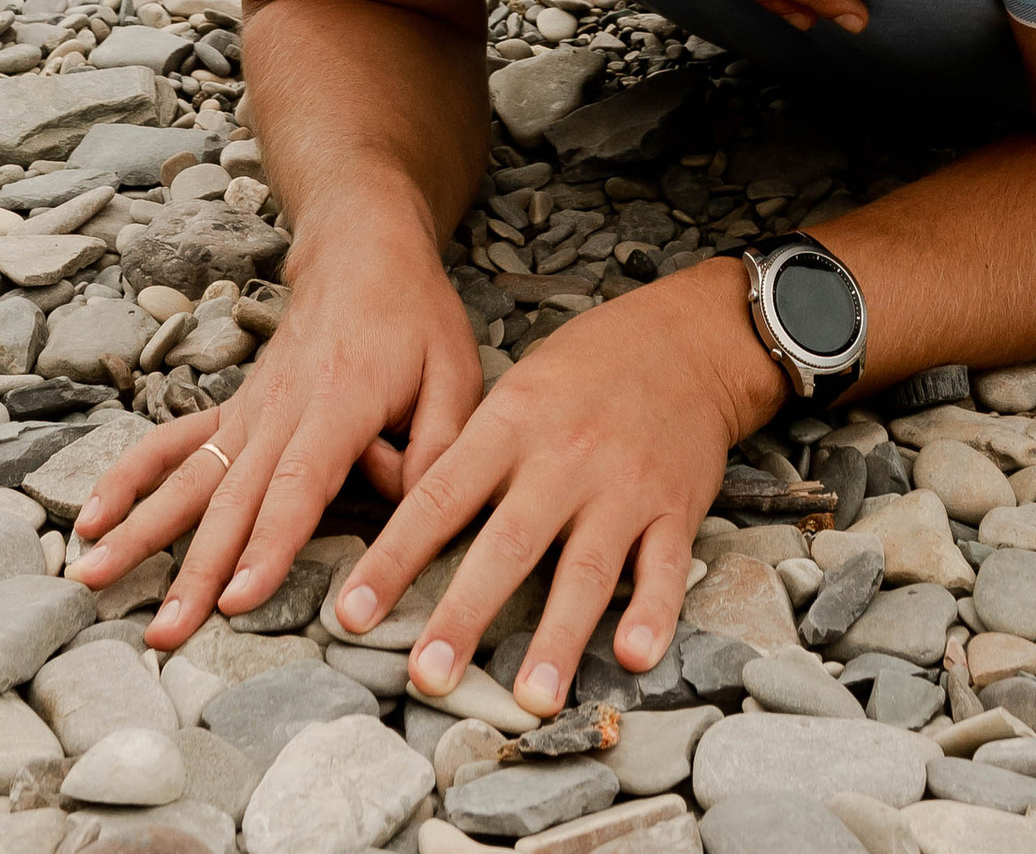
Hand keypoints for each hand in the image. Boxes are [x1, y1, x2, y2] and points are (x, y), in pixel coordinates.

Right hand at [69, 205, 481, 645]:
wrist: (362, 249)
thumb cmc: (415, 316)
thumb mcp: (457, 373)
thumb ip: (438, 450)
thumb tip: (416, 522)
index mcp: (340, 401)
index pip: (298, 484)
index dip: (268, 544)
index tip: (237, 599)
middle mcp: (281, 409)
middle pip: (231, 499)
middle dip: (195, 569)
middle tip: (163, 632)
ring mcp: (248, 411)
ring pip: (189, 480)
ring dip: (141, 531)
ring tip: (90, 578)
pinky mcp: (232, 412)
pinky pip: (171, 445)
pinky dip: (128, 478)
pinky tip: (91, 518)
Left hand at [324, 259, 782, 714]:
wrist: (686, 337)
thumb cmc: (587, 365)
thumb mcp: (517, 387)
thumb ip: (473, 452)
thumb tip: (411, 525)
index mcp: (511, 423)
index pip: (439, 498)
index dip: (392, 560)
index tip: (349, 615)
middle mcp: (563, 457)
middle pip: (506, 544)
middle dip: (464, 614)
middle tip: (426, 677)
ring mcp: (623, 485)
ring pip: (585, 569)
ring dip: (557, 638)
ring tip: (530, 698)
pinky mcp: (675, 506)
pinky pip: (664, 567)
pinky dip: (653, 613)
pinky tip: (635, 655)